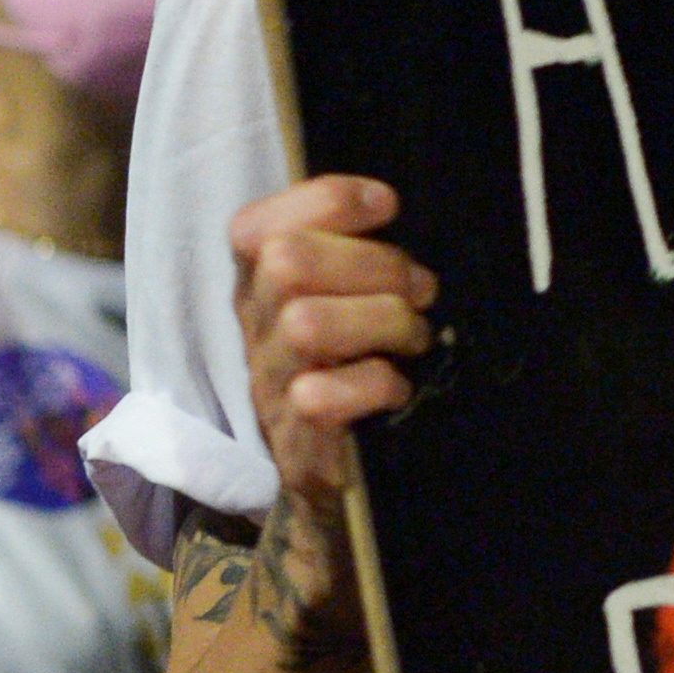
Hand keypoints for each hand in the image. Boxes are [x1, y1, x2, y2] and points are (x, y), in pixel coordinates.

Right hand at [233, 175, 434, 508]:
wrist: (329, 470)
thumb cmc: (351, 360)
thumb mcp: (346, 295)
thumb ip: (354, 252)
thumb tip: (395, 209)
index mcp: (258, 283)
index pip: (254, 225)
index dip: (326, 201)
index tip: (387, 206)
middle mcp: (253, 325)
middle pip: (286, 261)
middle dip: (374, 263)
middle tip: (420, 288)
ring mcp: (269, 380)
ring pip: (306, 324)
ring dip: (384, 322)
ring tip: (413, 337)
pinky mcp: (296, 435)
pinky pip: (322, 397)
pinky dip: (373, 385)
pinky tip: (394, 387)